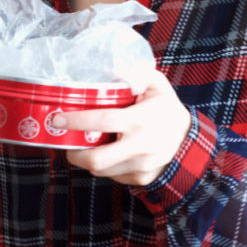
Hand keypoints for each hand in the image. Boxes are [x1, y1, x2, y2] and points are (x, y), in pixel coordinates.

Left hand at [55, 68, 190, 185]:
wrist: (189, 139)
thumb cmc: (167, 108)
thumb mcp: (156, 84)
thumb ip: (135, 72)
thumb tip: (110, 67)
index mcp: (141, 120)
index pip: (103, 121)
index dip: (77, 121)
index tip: (57, 119)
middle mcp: (140, 146)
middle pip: (97, 159)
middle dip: (74, 154)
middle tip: (65, 143)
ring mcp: (141, 166)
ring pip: (102, 170)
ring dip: (87, 161)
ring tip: (82, 148)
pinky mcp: (141, 178)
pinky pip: (113, 176)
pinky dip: (105, 167)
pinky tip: (106, 154)